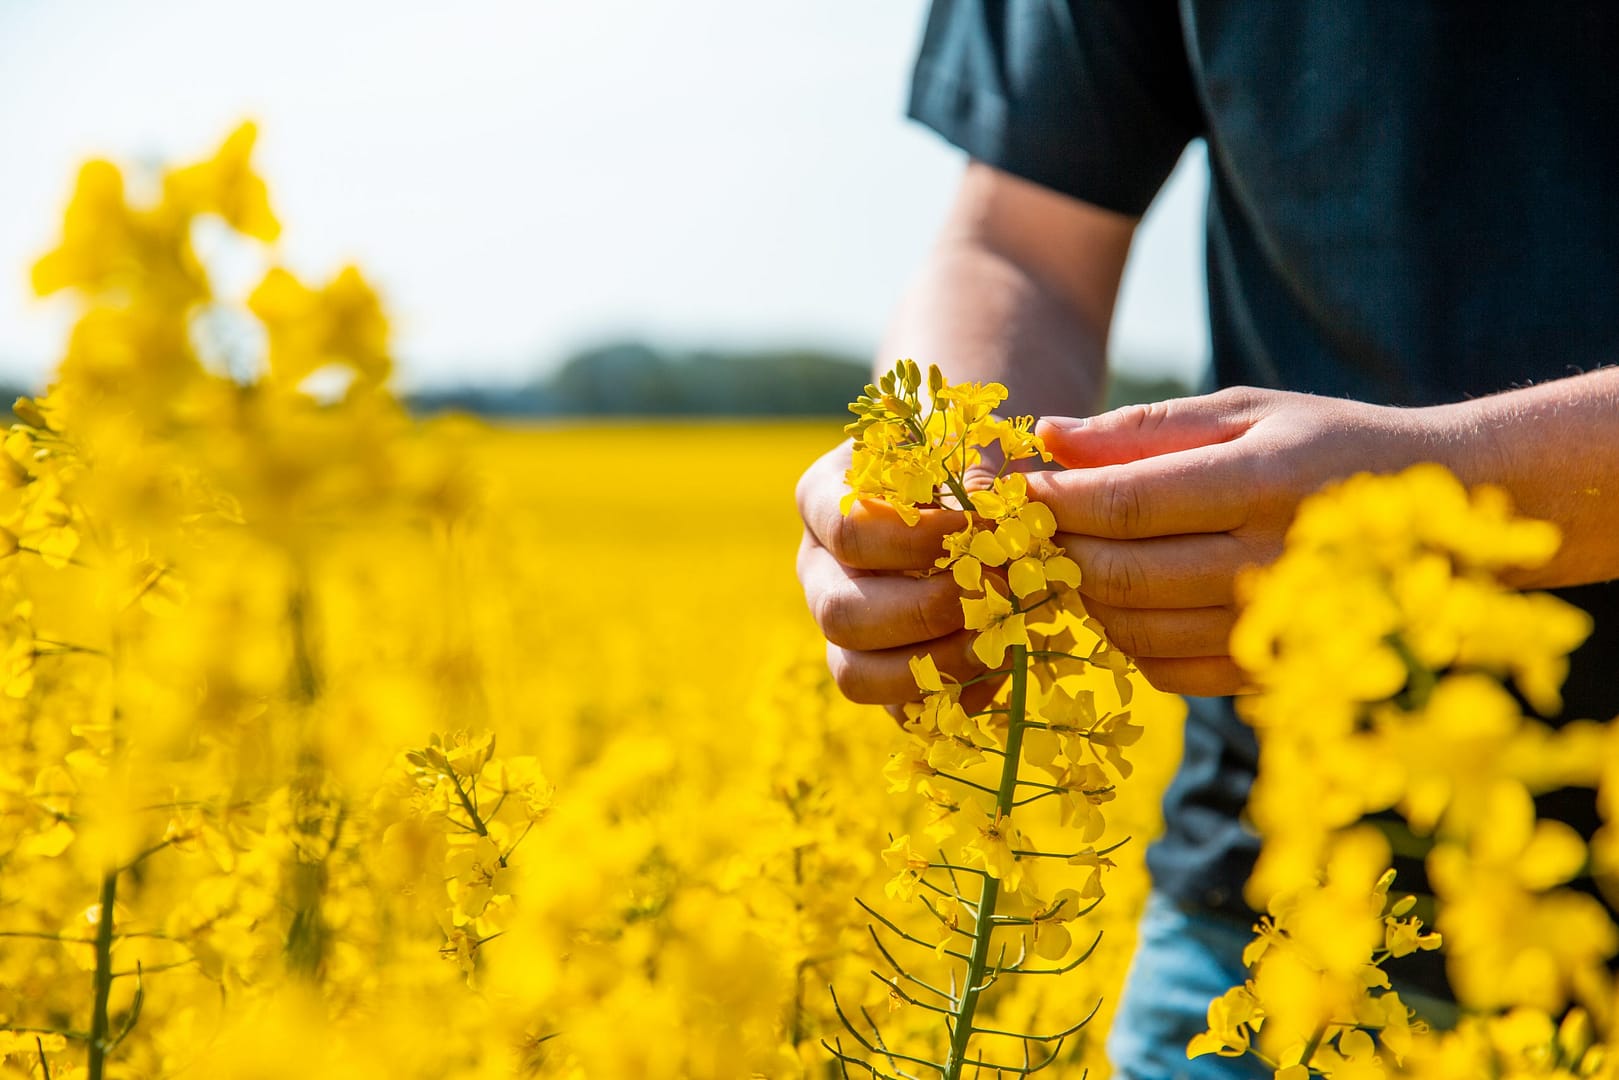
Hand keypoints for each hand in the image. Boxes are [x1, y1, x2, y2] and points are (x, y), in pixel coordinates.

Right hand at [795, 440, 1000, 713]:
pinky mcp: (879, 674)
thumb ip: (974, 472)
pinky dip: (954, 699)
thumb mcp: (962, 445)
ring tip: (997, 638)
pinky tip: (999, 665)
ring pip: (854, 675)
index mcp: (824, 501)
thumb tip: (997, 514)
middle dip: (925, 611)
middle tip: (992, 592)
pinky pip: (899, 711)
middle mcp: (819, 569)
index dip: (916, 538)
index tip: (981, 526)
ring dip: (936, 664)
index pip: (848, 530)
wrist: (966, 493)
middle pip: (840, 614)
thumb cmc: (963, 458)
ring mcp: (841, 629)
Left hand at [1025, 387, 1445, 695]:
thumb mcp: (1247, 412)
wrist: (1440, 512)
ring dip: (1084, 596)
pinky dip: (1125, 639)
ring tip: (1077, 556)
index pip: (1130, 503)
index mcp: (1266, 484)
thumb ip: (1144, 429)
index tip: (1018, 488)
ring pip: (1135, 630)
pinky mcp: (1270, 672)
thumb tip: (1049, 437)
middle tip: (1034, 527)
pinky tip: (1127, 598)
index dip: (1060, 500)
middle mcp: (1272, 564)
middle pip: (1123, 574)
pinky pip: (1165, 671)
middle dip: (1058, 551)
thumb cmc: (1327, 443)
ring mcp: (1274, 628)